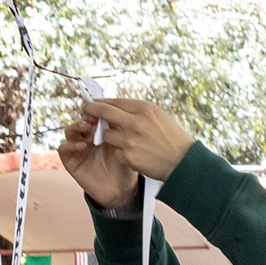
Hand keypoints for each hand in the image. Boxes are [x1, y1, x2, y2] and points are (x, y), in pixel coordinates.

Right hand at [59, 116, 137, 208]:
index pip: (93, 114)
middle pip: (81, 120)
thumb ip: (118, 127)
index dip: (96, 108)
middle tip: (94, 116)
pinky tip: (83, 146)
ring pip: (70, 131)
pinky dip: (70, 145)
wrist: (122, 189)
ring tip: (88, 128)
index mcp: (100, 130)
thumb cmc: (125, 166)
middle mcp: (87, 137)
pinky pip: (63, 149)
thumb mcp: (125, 143)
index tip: (103, 106)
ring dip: (77, 127)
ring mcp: (78, 148)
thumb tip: (114, 108)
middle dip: (87, 116)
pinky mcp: (71, 161)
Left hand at [62, 99, 193, 199]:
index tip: (93, 103)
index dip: (101, 102)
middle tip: (83, 109)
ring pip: (107, 135)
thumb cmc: (171, 138)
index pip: (115, 102)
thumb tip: (116, 107)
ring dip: (110, 137)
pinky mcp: (127, 156)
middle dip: (91, 110)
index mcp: (144, 109)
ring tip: (124, 141)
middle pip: (104, 112)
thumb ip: (137, 111)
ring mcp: (130, 140)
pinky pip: (115, 151)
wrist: (181, 162)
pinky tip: (134, 154)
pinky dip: (121, 152)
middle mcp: (136, 122)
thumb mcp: (158, 116)